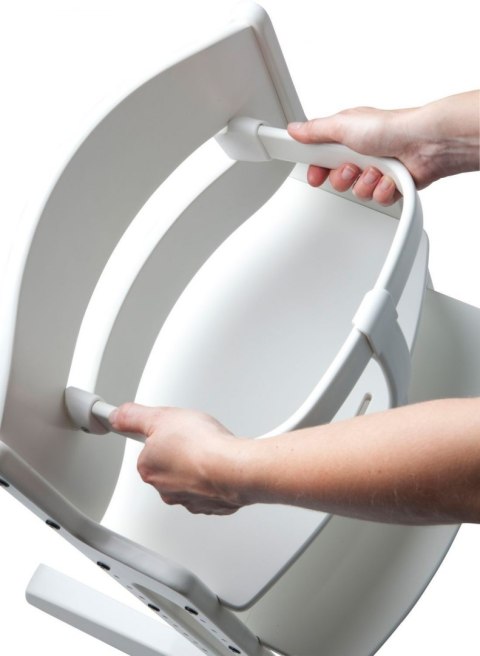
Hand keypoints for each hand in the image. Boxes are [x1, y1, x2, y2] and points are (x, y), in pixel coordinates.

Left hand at [110, 403, 245, 514]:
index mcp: (149, 468)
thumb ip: (135, 417)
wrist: (234, 469)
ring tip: (210, 449)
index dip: (161, 434)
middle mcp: (164, 489)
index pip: (148, 449)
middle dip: (180, 451)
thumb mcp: (162, 417)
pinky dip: (213, 478)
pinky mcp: (211, 504)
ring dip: (197, 465)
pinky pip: (208, 488)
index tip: (170, 430)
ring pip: (188, 478)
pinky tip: (220, 464)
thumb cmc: (201, 446)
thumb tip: (116, 416)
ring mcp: (188, 499)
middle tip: (193, 437)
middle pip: (169, 464)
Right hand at [287, 91, 479, 204]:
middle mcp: (362, 153)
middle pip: (337, 179)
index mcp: (348, 137)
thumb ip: (315, 130)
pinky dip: (383, 190)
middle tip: (351, 168)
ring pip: (358, 191)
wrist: (426, 144)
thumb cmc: (392, 128)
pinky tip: (389, 179)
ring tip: (376, 170)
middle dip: (343, 177)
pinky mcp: (393, 184)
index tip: (314, 175)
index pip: (322, 158)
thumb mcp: (343, 125)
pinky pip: (377, 198)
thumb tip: (294, 129)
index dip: (317, 169)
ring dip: (365, 183)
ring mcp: (378, 169)